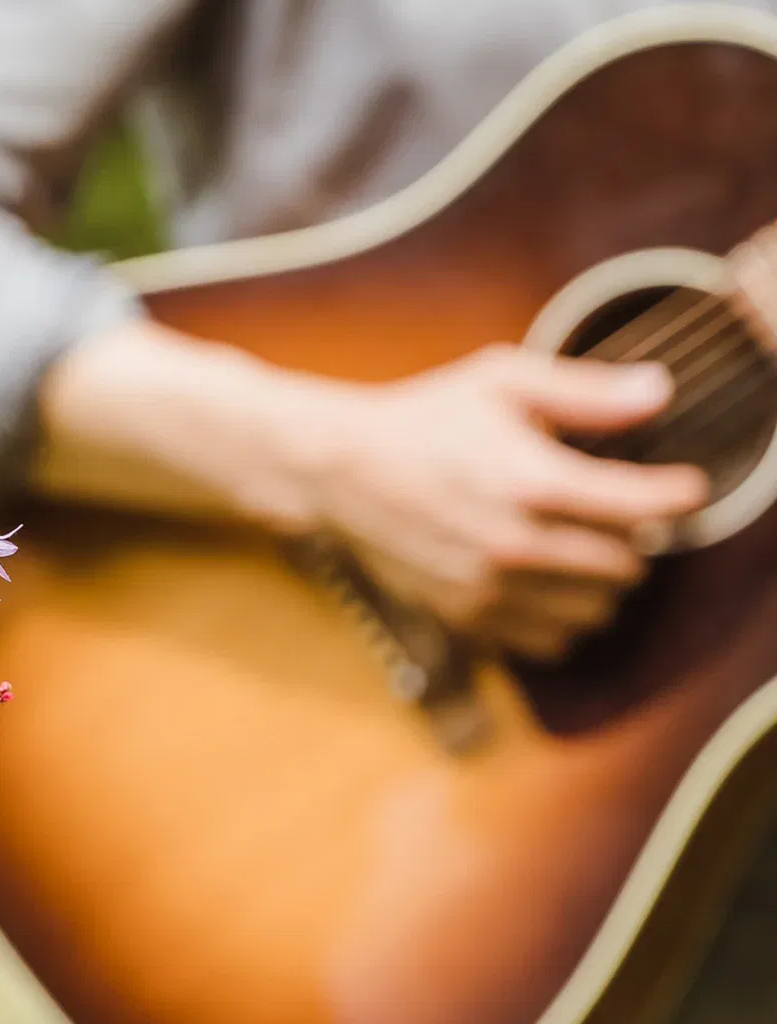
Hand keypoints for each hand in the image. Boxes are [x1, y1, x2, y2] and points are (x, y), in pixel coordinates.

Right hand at [299, 346, 706, 658]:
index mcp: (533, 481)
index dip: (679, 495)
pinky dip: (561, 618)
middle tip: (617, 514)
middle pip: (627, 567)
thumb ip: (587, 391)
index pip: (644, 507)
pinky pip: (548, 642)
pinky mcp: (465, 616)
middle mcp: (515, 544)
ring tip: (583, 550)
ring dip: (602, 584)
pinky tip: (547, 583)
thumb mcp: (502, 381)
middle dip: (635, 541)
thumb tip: (660, 393)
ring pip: (594, 611)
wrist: (339, 470)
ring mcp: (489, 588)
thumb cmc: (423, 417)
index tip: (684, 487)